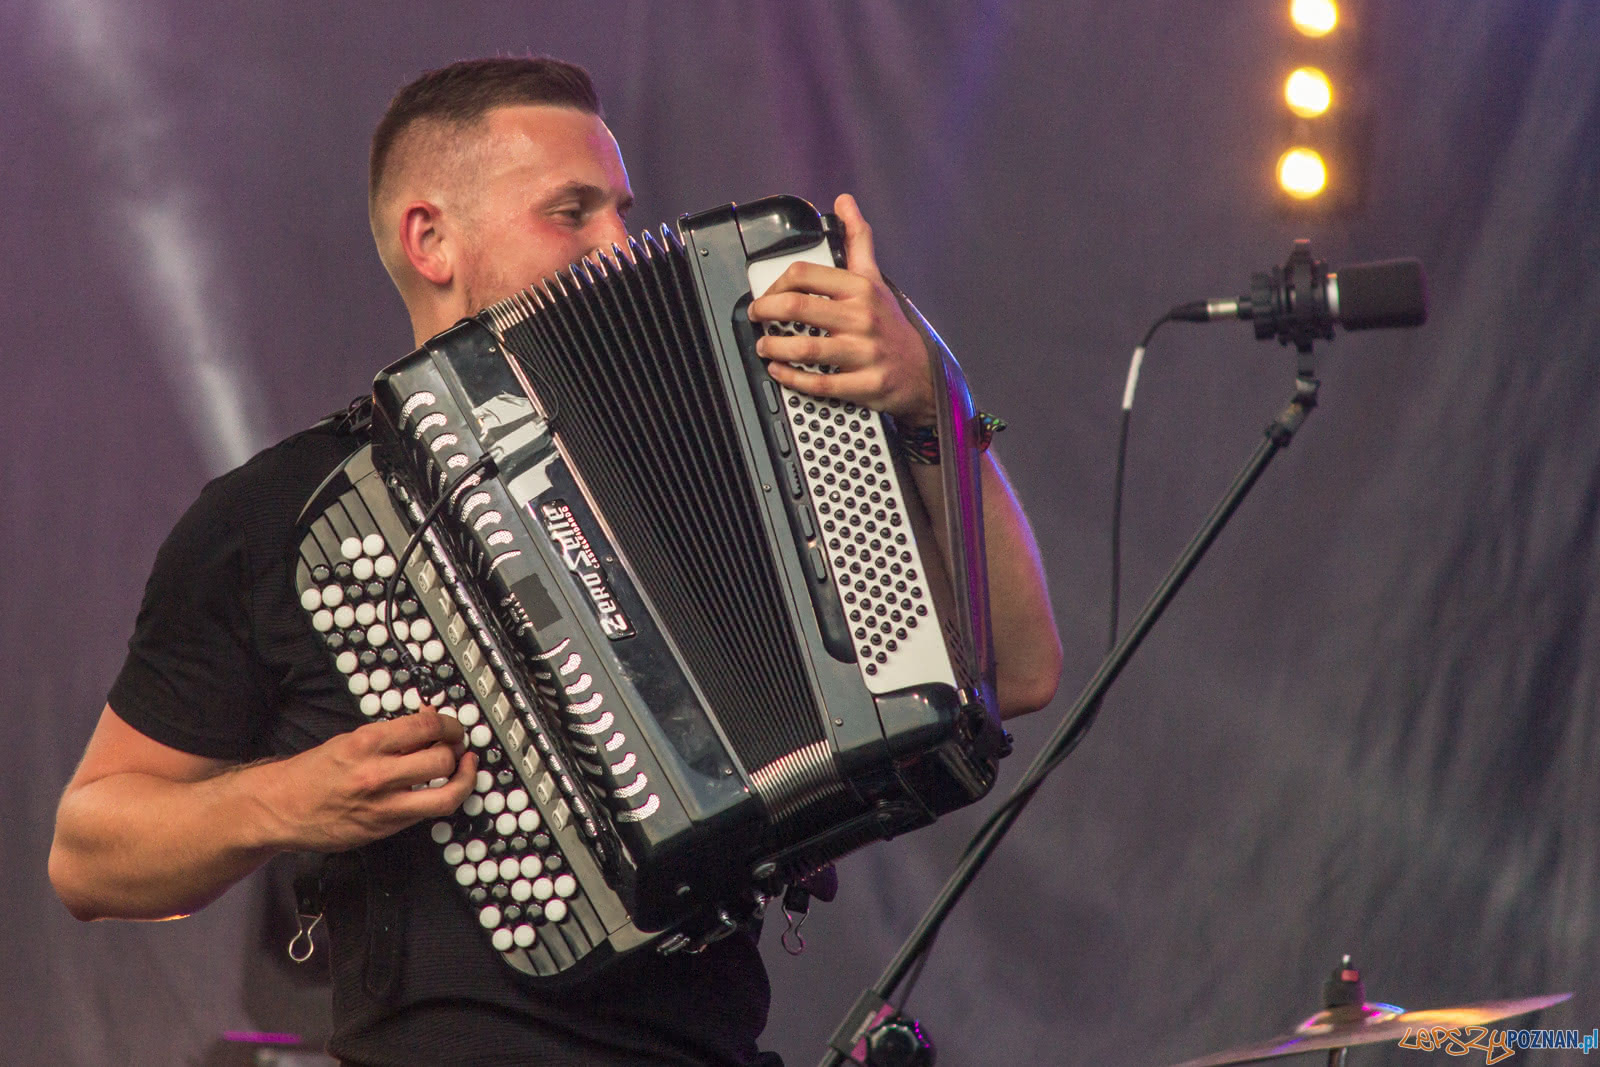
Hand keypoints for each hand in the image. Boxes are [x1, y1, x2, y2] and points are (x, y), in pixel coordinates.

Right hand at [258, 707, 475, 852]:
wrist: (280, 808)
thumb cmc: (313, 772)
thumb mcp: (350, 740)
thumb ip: (392, 734)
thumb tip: (428, 720)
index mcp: (366, 743)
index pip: (427, 727)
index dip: (448, 724)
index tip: (451, 725)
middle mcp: (377, 774)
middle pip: (442, 760)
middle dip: (457, 749)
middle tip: (457, 745)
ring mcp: (383, 805)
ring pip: (446, 795)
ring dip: (462, 779)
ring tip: (462, 768)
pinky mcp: (384, 829)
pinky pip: (425, 814)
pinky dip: (438, 798)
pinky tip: (438, 788)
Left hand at [749, 194, 935, 425]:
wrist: (921, 372)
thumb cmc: (890, 324)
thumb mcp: (875, 278)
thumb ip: (858, 239)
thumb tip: (845, 202)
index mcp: (860, 288)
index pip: (806, 274)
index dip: (776, 283)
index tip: (767, 292)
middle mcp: (862, 317)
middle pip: (799, 307)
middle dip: (766, 311)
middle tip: (756, 316)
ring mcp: (863, 352)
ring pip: (806, 347)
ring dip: (774, 347)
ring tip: (764, 345)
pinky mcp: (863, 384)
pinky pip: (819, 382)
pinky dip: (791, 377)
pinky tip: (779, 371)